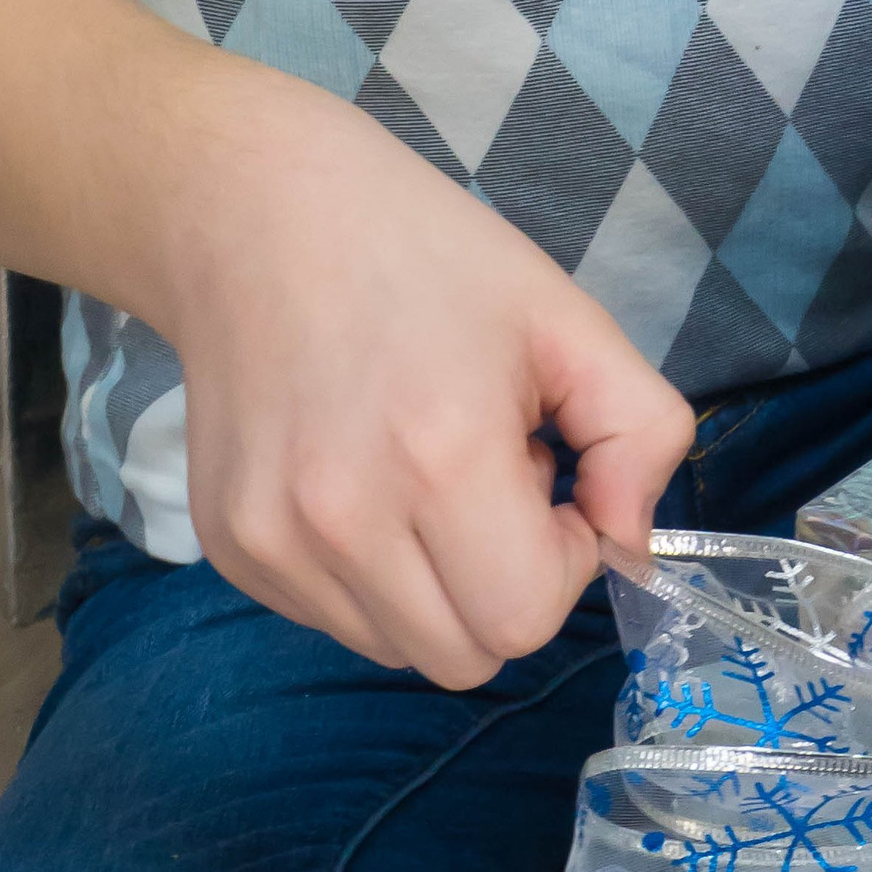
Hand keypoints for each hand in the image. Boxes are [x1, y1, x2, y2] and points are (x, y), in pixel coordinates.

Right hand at [167, 91, 693, 688]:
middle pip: (464, 655)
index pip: (526, 617)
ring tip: (422, 469)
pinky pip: (333, 619)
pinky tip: (363, 475)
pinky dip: (368, 575)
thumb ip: (641, 432)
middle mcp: (343, 519)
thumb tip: (631, 547)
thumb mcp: (564, 316)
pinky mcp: (231, 551)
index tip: (547, 477)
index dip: (561, 559)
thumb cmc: (425, 255)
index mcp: (440, 456)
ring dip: (436, 585)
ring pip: (399, 647)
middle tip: (489, 474)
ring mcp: (272, 543)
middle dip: (504, 582)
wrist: (259, 215)